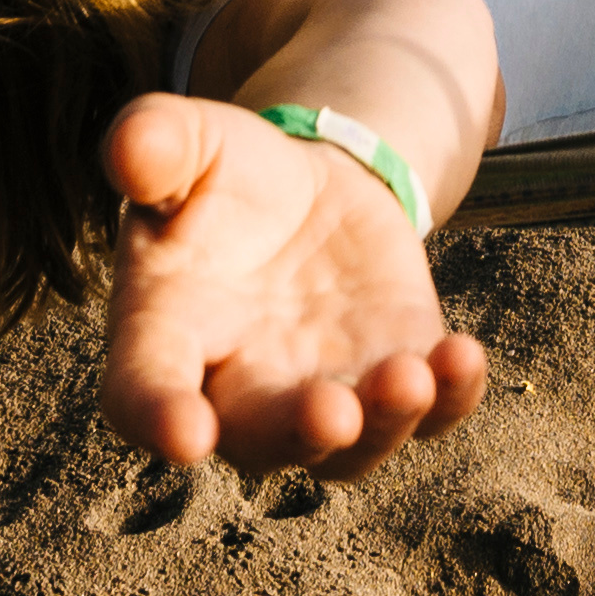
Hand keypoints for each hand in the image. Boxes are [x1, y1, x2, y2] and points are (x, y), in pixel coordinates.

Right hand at [95, 93, 489, 472]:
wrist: (306, 190)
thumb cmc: (225, 178)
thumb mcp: (190, 144)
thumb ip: (156, 146)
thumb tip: (129, 150)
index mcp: (163, 337)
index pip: (141, 395)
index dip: (157, 418)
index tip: (186, 436)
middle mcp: (238, 391)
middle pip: (259, 441)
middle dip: (297, 433)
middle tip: (333, 412)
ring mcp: (321, 395)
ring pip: (349, 451)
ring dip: (383, 426)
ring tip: (412, 378)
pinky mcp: (392, 376)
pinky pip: (428, 414)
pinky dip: (451, 400)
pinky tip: (465, 356)